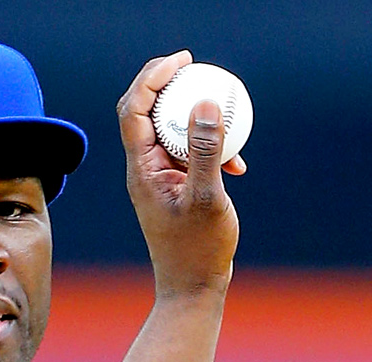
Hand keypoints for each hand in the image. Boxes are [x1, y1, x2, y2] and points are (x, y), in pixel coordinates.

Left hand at [118, 52, 243, 298]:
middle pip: (146, 112)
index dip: (152, 77)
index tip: (183, 61)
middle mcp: (144, 170)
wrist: (193, 289)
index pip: (133, 109)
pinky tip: (238, 162)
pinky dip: (211, 149)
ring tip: (225, 110)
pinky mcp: (177, 189)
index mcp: (141, 168)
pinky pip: (189, 155)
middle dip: (169, 85)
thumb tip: (204, 102)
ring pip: (171, 132)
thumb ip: (204, 150)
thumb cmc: (197, 250)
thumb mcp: (207, 197)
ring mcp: (160, 179)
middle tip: (197, 68)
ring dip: (195, 117)